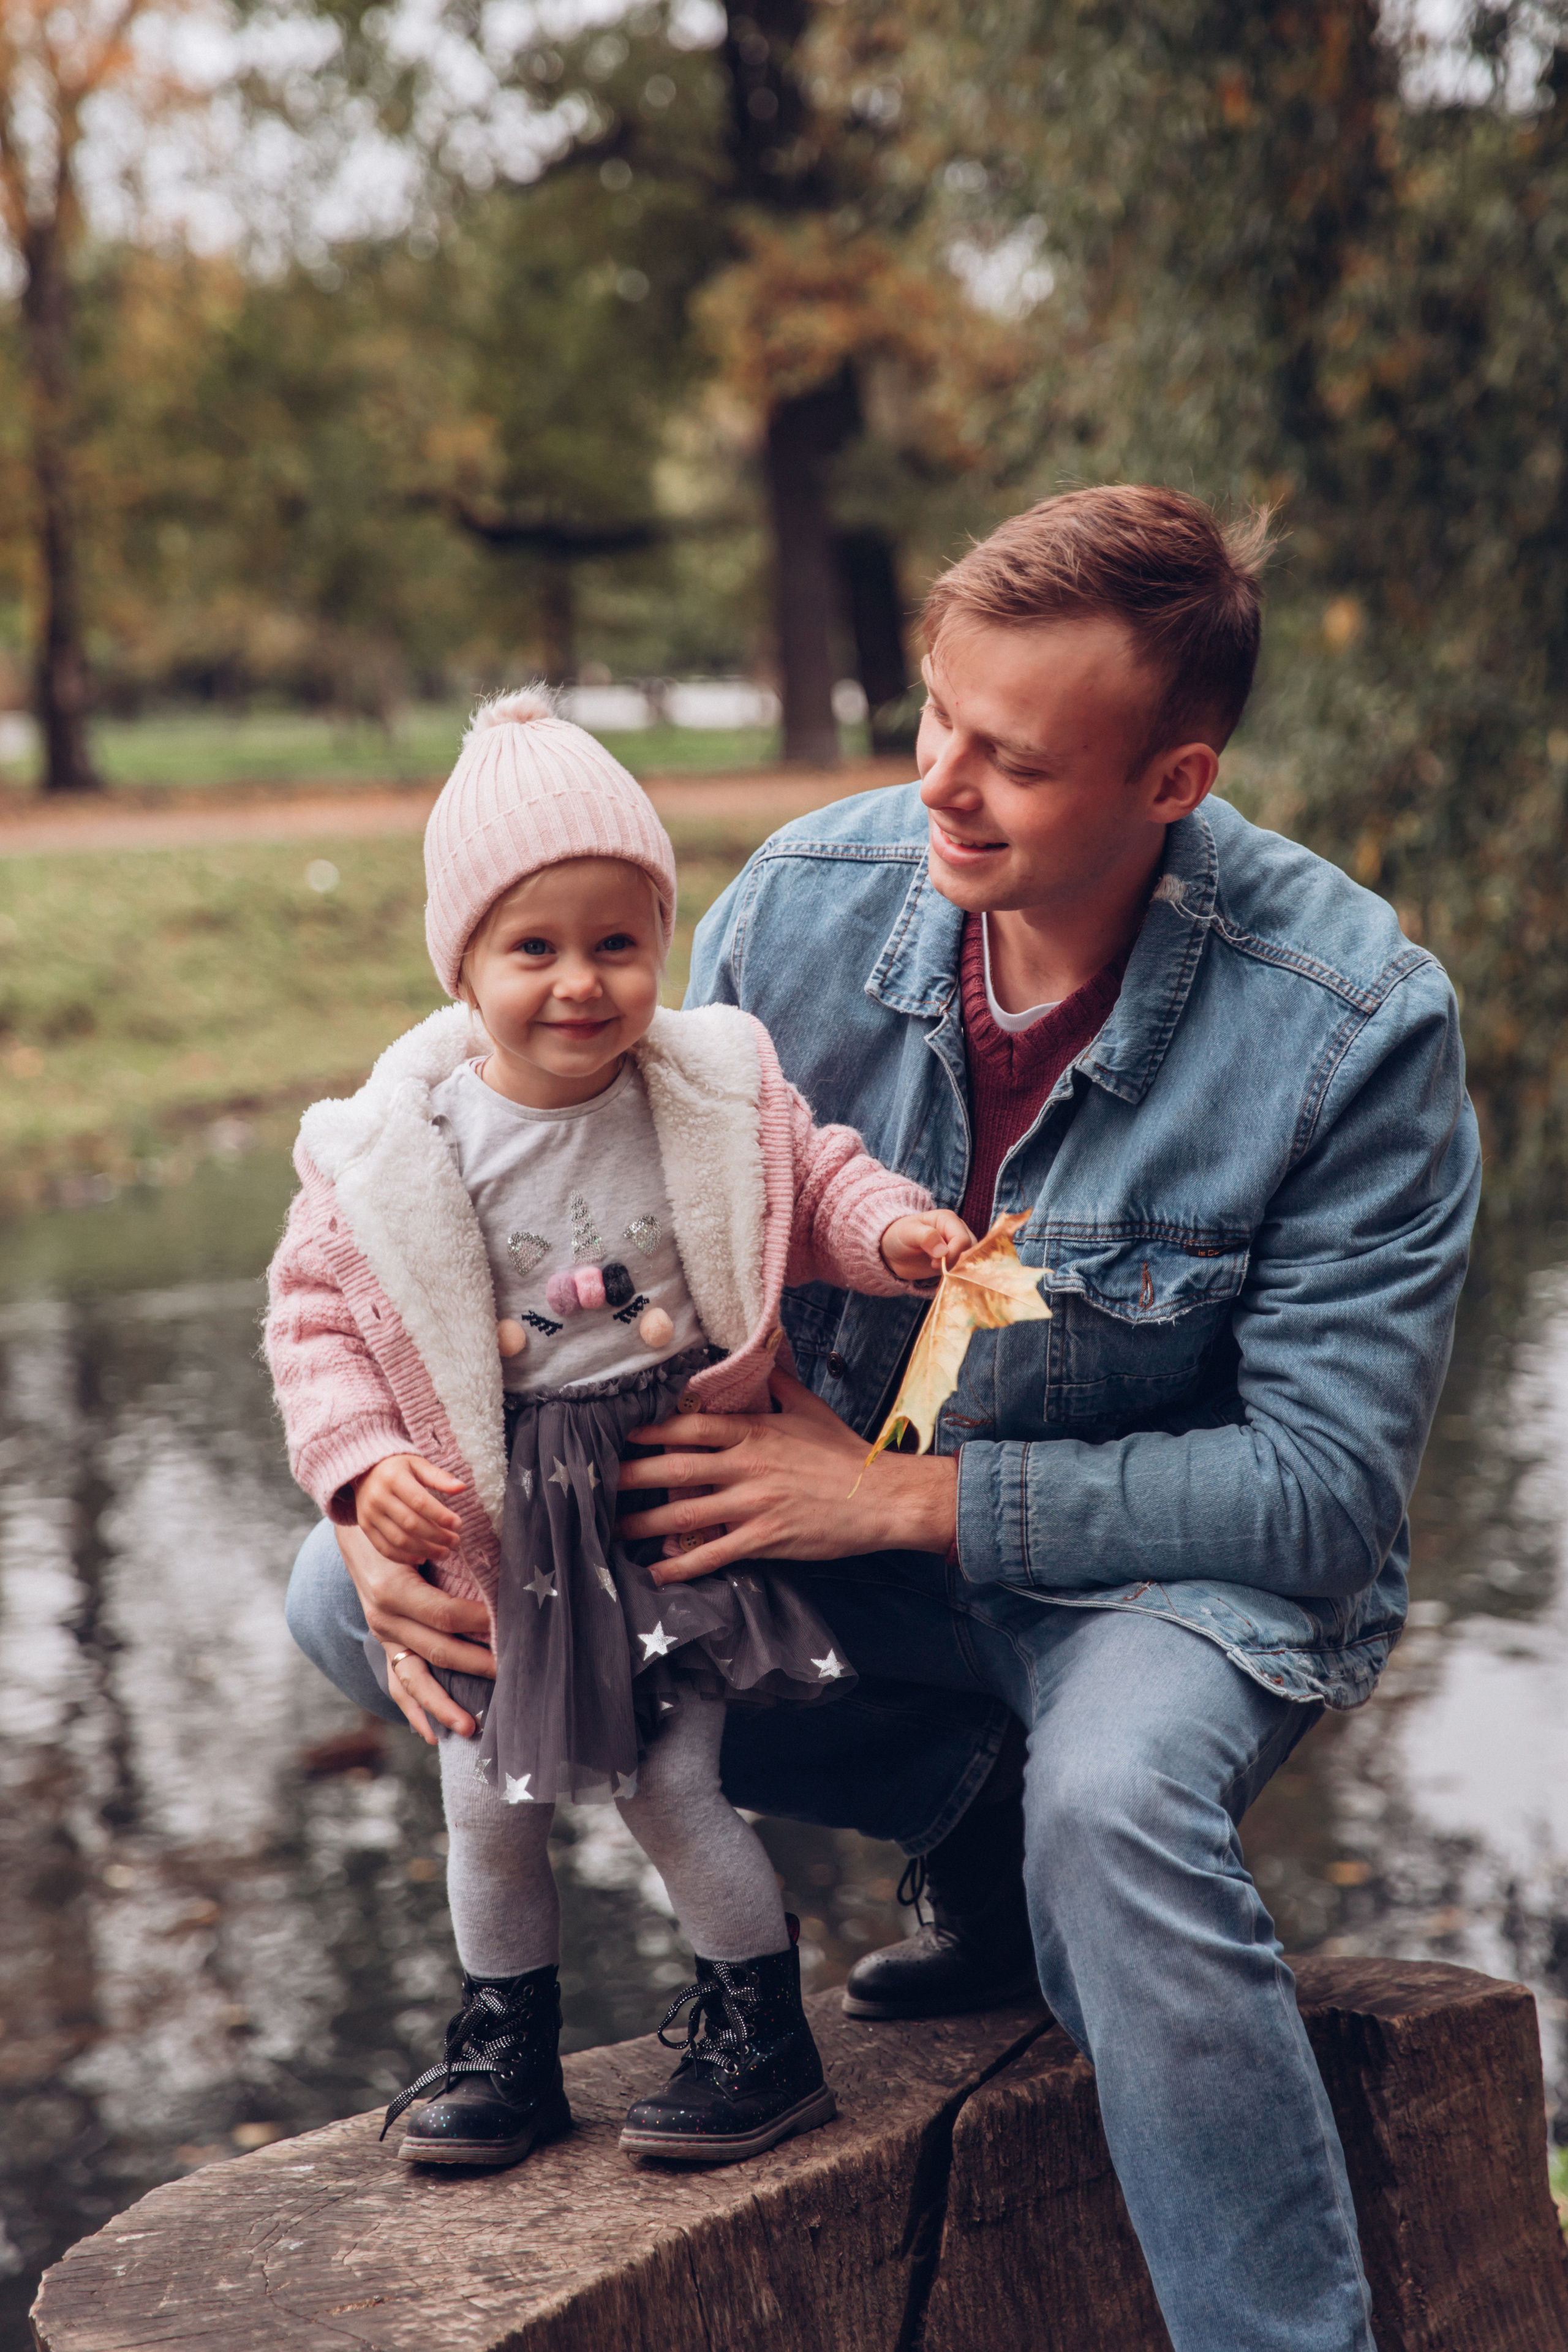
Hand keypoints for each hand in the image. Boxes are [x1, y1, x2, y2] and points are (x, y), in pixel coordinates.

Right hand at [335, 1522, 495, 1744]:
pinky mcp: (385, 1645)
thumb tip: (501, 1568)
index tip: (511, 1625)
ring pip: (415, 1679)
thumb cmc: (400, 1526)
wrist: (357, 1530)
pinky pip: (398, 1684)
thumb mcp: (422, 1533)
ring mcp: (383, 1636)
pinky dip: (414, 1710)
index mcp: (393, 1589)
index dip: (480, 1622)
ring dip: (443, 1705)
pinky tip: (431, 1734)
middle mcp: (385, 1617)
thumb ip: (454, 1552)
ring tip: (470, 1728)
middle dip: (478, 1664)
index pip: (445, 1614)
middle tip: (513, 1674)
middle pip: (438, 1650)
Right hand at [352, 1453, 464, 1564]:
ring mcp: (369, 1514)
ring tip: (444, 1553)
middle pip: (411, 1524)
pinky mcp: (365, 1527)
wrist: (364, 1471)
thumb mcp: (417, 1464)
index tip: (459, 1524)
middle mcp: (378, 1497)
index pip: (420, 1502)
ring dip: (425, 1550)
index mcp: (393, 1478)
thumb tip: (461, 1487)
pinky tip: (423, 1558)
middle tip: (456, 1542)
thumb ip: (438, 1477)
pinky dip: (405, 1557)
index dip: (441, 1516)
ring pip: (399, 1540)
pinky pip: (385, 1548)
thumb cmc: (398, 1468)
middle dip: (437, 1537)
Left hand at [617, 1366, 957, 1583]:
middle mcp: (746, 1465)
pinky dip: (681, 1565)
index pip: (689, 1426)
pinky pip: (712, 1553)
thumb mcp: (810, 1409)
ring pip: (684, 1513)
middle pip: (674, 1469)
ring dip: (642, 1524)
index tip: (622, 1433)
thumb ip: (779, 1385)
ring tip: (611, 1530)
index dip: (650, 1430)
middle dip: (630, 1477)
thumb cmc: (846, 1453)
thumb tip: (762, 1358)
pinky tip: (657, 1573)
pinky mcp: (764, 1539)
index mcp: (754, 1431)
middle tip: (597, 1483)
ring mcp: (753, 1504)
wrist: (882, 1498)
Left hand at [880, 1209, 974, 1281]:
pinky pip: (963, 1270)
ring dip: (957, 1270)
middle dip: (956, 1262)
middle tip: (935, 1268)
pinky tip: (942, 1277)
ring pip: (970, 1261)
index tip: (935, 1264)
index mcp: (949, 1220)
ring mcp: (957, 1247)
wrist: (892, 1251)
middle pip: (970, 1250)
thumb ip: (926, 1237)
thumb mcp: (908, 1232)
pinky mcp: (954, 1261)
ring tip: (938, 1271)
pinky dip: (955, 1276)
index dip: (952, 1254)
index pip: (963, 1239)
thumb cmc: (899, 1235)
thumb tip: (943, 1251)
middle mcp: (957, 1232)